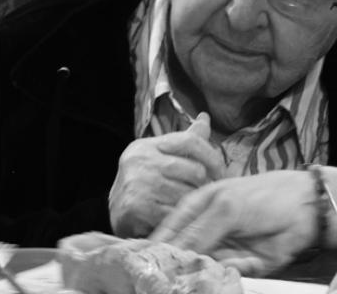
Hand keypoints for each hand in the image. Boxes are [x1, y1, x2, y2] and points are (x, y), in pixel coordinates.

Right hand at [109, 113, 223, 236]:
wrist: (115, 217)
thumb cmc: (145, 184)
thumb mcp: (160, 156)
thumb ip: (184, 140)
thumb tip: (205, 118)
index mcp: (146, 146)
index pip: (190, 141)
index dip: (212, 156)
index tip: (221, 172)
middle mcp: (140, 161)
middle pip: (194, 169)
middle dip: (206, 184)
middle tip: (210, 194)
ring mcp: (137, 184)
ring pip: (188, 193)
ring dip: (196, 203)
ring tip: (196, 207)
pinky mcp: (136, 208)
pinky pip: (175, 212)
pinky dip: (183, 217)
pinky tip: (181, 218)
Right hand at [148, 169, 317, 275]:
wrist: (305, 208)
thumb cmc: (264, 196)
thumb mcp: (226, 208)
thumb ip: (197, 232)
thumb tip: (168, 255)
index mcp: (192, 212)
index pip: (164, 237)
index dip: (156, 253)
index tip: (147, 268)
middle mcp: (203, 235)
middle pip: (180, 259)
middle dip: (183, 267)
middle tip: (190, 267)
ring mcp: (221, 252)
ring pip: (202, 272)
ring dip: (211, 271)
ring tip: (226, 261)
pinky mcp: (240, 268)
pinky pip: (228, 277)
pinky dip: (236, 272)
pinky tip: (249, 259)